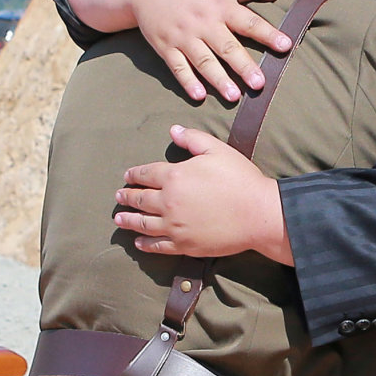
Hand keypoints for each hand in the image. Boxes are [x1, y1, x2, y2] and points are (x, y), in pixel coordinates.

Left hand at [114, 126, 292, 262]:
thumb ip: (192, 138)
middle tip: (118, 196)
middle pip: (140, 199)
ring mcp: (175, 226)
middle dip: (127, 196)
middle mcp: (169, 202)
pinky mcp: (184, 244)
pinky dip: (145, 243)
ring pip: (143, 223)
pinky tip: (138, 241)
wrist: (258, 214)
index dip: (134, 174)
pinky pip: (158, 245)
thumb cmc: (240, 179)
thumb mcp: (217, 150)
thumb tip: (173, 130)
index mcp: (175, 176)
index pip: (147, 174)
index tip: (127, 176)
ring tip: (119, 219)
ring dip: (128, 220)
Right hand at [130, 0, 291, 102]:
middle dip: (243, 66)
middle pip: (227, 47)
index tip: (285, 46)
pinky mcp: (165, 46)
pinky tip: (199, 96)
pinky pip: (177, 67)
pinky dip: (187, 82)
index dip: (268, 34)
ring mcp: (183, 36)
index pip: (249, 22)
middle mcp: (203, 22)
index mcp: (221, 5)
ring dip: (218, 79)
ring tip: (234, 97)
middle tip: (259, 84)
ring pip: (203, 61)